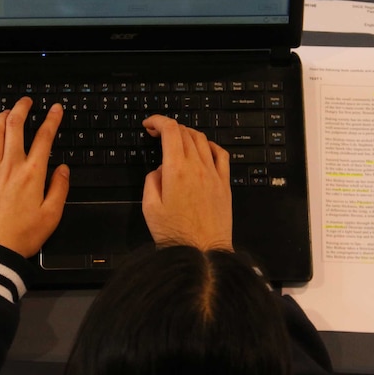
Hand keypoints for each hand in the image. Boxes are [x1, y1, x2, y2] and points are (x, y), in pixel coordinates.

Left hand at [0, 97, 69, 257]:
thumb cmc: (22, 235)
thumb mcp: (52, 215)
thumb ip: (59, 188)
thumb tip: (63, 168)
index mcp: (33, 174)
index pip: (45, 138)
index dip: (52, 119)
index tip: (56, 109)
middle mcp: (11, 166)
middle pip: (16, 127)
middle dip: (22, 108)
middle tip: (27, 101)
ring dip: (3, 116)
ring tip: (9, 109)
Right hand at [141, 115, 232, 250]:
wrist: (202, 253)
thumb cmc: (175, 234)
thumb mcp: (149, 208)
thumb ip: (151, 181)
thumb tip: (160, 170)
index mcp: (176, 170)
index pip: (170, 130)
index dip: (158, 121)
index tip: (149, 125)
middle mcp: (197, 167)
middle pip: (185, 132)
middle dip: (169, 127)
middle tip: (158, 134)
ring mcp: (214, 174)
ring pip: (202, 140)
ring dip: (187, 134)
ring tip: (177, 140)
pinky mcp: (225, 184)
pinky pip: (221, 154)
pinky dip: (210, 145)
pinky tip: (204, 149)